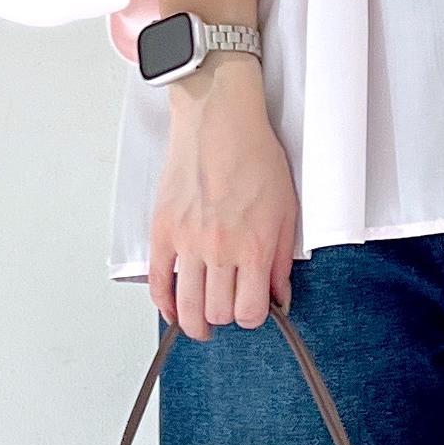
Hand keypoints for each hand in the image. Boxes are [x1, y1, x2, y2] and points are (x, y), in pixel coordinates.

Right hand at [147, 55, 298, 340]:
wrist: (220, 121)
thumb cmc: (256, 156)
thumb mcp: (286, 207)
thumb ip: (281, 258)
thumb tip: (279, 296)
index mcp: (255, 246)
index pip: (250, 311)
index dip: (253, 318)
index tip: (253, 310)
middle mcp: (220, 250)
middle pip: (217, 313)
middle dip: (225, 318)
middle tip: (228, 310)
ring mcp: (187, 242)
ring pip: (185, 306)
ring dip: (194, 322)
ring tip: (200, 323)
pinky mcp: (163, 230)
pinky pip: (157, 282)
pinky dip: (164, 302)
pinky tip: (173, 306)